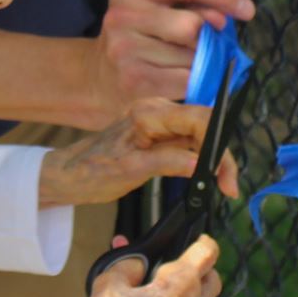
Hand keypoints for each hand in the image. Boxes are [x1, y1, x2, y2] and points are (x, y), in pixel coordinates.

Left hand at [38, 101, 242, 207]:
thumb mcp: (130, 171)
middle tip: (229, 186)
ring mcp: (159, 120)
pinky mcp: (160, 133)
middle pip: (205, 125)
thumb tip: (200, 164)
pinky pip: (190, 142)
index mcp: (149, 113)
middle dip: (221, 155)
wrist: (69, 175)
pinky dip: (202, 160)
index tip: (224, 175)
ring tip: (222, 185)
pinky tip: (207, 177)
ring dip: (214, 159)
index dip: (217, 145)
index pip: (199, 119)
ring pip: (201, 135)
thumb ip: (167, 162)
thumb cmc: (91, 171)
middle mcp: (157, 110)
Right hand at [97, 0, 254, 113]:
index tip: (247, 10)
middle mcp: (122, 14)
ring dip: (200, 63)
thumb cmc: (140, 41)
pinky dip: (195, 83)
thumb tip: (223, 19)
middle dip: (209, 38)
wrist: (98, 79)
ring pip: (192, 56)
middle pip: (192, 24)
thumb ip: (192, 7)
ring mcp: (124, 48)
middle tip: (206, 46)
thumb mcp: (158, 11)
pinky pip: (186, 80)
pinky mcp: (132, 80)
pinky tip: (182, 81)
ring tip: (182, 65)